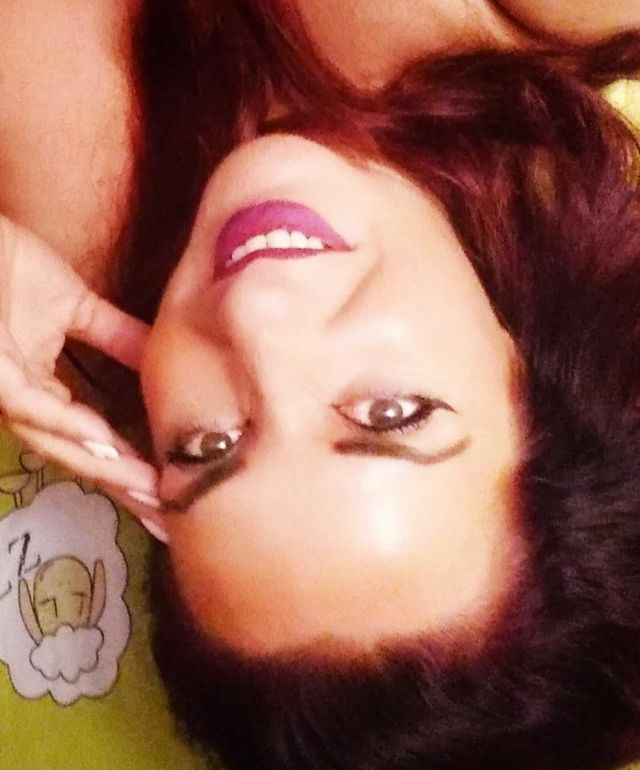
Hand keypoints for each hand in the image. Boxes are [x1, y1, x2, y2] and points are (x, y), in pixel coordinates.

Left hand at [0, 215, 161, 516]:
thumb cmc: (9, 266)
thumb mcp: (76, 304)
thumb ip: (120, 336)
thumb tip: (171, 357)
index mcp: (45, 392)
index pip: (97, 440)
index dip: (134, 466)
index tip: (176, 488)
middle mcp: (28, 404)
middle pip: (82, 455)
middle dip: (126, 487)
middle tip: (172, 514)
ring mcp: (9, 392)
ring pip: (60, 443)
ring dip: (106, 469)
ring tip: (151, 489)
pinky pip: (35, 406)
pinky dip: (70, 425)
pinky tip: (106, 442)